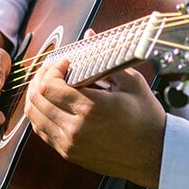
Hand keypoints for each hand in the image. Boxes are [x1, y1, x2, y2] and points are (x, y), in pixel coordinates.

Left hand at [24, 59, 166, 188]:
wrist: (154, 155)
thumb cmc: (147, 117)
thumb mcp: (132, 83)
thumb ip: (105, 59)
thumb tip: (89, 33)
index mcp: (91, 108)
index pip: (49, 85)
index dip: (52, 69)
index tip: (65, 63)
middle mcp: (76, 128)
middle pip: (36, 99)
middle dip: (40, 79)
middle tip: (53, 71)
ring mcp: (70, 144)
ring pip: (34, 116)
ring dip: (37, 96)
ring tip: (50, 85)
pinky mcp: (69, 154)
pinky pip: (42, 131)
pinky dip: (40, 114)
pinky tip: (52, 103)